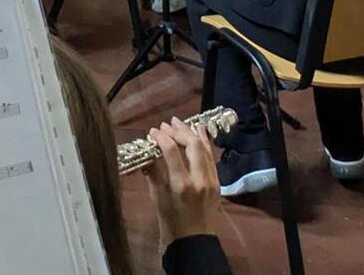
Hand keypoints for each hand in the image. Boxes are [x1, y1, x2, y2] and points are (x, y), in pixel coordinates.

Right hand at [145, 116, 221, 247]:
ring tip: (178, 123)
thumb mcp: (157, 196)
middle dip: (178, 131)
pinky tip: (199, 130)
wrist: (193, 240)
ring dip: (191, 133)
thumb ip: (152, 172)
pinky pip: (211, 158)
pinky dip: (204, 143)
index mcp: (181, 184)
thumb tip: (146, 153)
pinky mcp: (217, 182)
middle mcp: (199, 179)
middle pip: (192, 145)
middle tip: (165, 125)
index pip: (172, 151)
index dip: (162, 137)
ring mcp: (211, 180)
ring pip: (204, 149)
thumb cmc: (170, 220)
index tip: (152, 132)